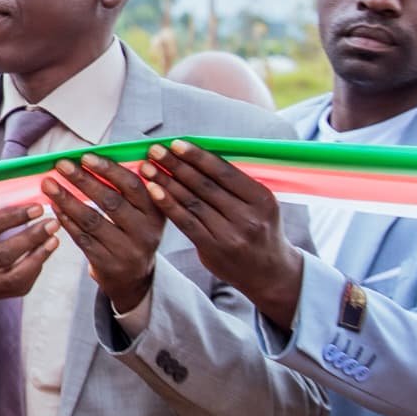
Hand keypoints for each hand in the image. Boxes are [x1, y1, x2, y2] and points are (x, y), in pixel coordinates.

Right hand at [0, 204, 57, 305]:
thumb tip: (23, 194)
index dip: (13, 217)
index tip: (36, 208)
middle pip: (1, 255)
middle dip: (31, 238)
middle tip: (51, 223)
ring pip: (14, 276)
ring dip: (38, 257)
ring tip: (54, 239)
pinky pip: (20, 286)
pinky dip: (35, 268)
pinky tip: (44, 252)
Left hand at [45, 155, 162, 311]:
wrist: (134, 277)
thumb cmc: (133, 232)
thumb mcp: (143, 212)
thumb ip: (129, 188)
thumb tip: (96, 155)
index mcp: (156, 212)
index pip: (132, 185)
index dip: (108, 169)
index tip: (85, 156)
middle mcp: (145, 232)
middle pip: (111, 201)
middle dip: (83, 180)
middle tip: (61, 164)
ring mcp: (126, 250)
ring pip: (92, 220)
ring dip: (67, 199)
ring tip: (48, 183)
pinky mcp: (107, 264)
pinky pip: (82, 238)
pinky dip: (66, 221)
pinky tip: (54, 206)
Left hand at [140, 142, 305, 323]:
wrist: (269, 272)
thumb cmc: (259, 229)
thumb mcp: (259, 204)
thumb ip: (235, 184)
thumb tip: (198, 155)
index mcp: (262, 198)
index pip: (224, 172)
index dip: (198, 156)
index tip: (176, 143)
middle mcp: (248, 216)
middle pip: (205, 185)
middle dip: (176, 165)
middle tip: (155, 150)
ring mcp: (230, 234)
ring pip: (192, 202)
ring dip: (166, 182)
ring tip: (147, 167)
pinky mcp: (213, 248)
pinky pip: (186, 222)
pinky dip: (168, 205)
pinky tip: (153, 191)